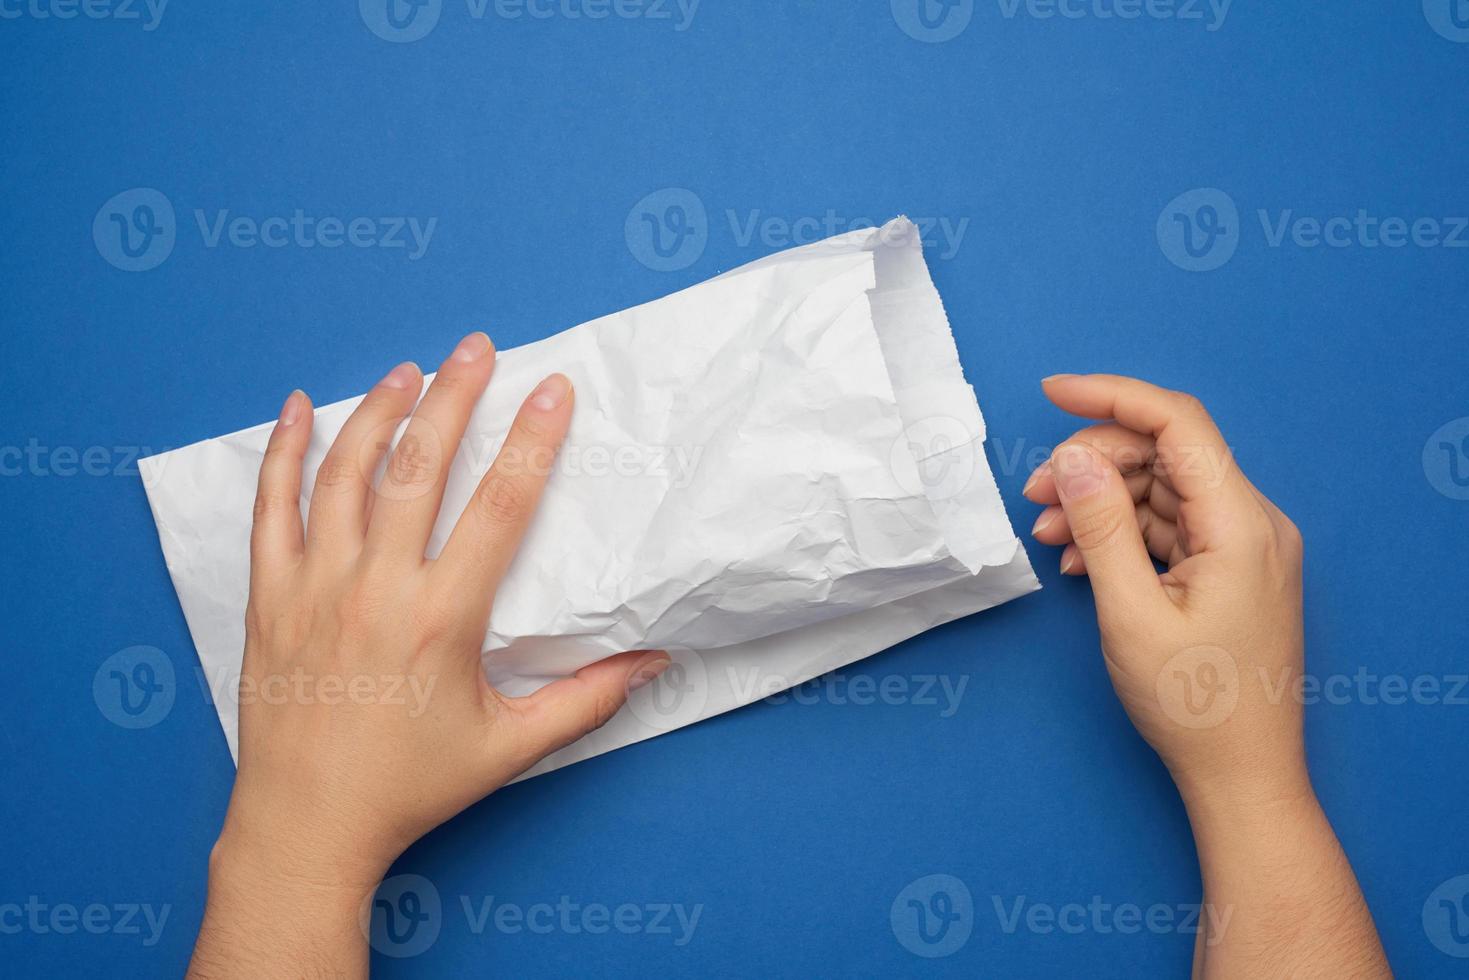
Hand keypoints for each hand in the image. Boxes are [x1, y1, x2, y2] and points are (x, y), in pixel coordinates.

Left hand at [189, 333, 668, 978]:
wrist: (307, 826)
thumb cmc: (412, 787)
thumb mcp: (511, 747)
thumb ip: (587, 699)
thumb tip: (654, 662)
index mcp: (442, 618)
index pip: (498, 507)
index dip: (532, 442)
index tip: (553, 390)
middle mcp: (376, 588)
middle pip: (419, 467)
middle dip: (454, 397)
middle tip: (477, 347)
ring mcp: (315, 586)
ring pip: (346, 474)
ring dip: (380, 411)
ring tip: (411, 369)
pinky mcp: (270, 596)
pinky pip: (271, 508)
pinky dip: (283, 452)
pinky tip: (299, 408)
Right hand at [1023, 374, 1304, 804]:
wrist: (1242, 775)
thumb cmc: (1193, 706)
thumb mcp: (1130, 613)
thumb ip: (1101, 527)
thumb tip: (1074, 459)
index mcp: (1241, 524)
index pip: (1178, 423)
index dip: (1111, 396)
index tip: (1049, 392)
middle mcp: (1253, 523)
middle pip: (1164, 455)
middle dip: (1093, 463)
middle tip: (1033, 495)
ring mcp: (1245, 547)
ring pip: (1161, 490)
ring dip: (1100, 502)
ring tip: (1046, 534)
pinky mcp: (1231, 570)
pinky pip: (1169, 528)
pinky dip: (1121, 534)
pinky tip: (1079, 561)